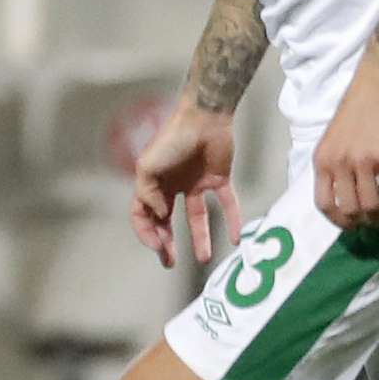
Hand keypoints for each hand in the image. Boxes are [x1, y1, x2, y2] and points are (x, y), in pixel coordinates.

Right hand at [129, 98, 239, 269]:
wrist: (204, 118)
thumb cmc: (172, 139)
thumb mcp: (147, 166)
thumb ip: (147, 194)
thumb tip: (159, 214)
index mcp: (152, 183)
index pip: (143, 215)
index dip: (146, 232)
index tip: (157, 246)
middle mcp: (173, 186)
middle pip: (167, 221)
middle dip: (167, 243)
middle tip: (171, 262)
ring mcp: (196, 184)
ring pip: (197, 217)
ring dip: (200, 239)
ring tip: (204, 258)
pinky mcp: (219, 179)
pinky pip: (227, 204)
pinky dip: (232, 220)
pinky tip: (235, 238)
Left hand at [312, 76, 378, 233]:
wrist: (375, 91)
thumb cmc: (353, 117)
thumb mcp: (331, 144)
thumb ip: (334, 170)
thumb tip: (346, 203)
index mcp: (322, 163)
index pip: (323, 205)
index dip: (338, 221)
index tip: (352, 225)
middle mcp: (340, 164)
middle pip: (350, 209)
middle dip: (366, 221)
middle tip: (377, 219)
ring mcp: (364, 160)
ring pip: (372, 204)